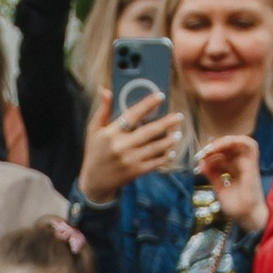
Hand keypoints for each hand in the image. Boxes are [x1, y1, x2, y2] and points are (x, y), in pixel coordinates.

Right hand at [78, 83, 183, 204]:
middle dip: (165, 123)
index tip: (160, 96)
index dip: (147, 104)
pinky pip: (154, 163)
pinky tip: (171, 152)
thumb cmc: (95, 152)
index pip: (132, 115)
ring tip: (178, 133)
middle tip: (178, 116)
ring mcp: (129, 160)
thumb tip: (105, 90)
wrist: (94, 182)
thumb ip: (102, 110)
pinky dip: (164, 157)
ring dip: (169, 140)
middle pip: (148, 132)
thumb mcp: (94, 130)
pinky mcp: (135, 172)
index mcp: (110, 133)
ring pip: (154, 148)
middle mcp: (120, 146)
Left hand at [196, 131, 266, 230]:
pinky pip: (248, 144)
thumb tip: (201, 164)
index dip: (209, 155)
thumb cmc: (236, 207)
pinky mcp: (252, 163)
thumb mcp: (219, 188)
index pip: (221, 155)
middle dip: (213, 147)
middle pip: (227, 147)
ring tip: (209, 149)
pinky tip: (220, 146)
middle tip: (200, 154)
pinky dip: (234, 140)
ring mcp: (247, 163)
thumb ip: (212, 175)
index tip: (198, 161)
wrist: (247, 216)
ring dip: (222, 142)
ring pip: (237, 142)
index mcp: (234, 170)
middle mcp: (241, 164)